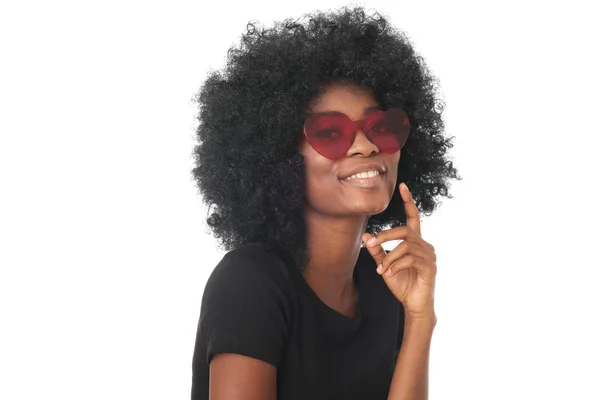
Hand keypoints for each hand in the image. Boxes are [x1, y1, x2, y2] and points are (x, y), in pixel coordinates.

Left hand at [362, 183, 436, 320]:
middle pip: (405, 231)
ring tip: (381, 269)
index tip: (402, 186)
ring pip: (406, 246)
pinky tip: (388, 273)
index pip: (413, 217)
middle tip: (371, 244)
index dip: (408, 201)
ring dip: (389, 257)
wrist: (413, 304)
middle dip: (385, 236)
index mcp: (415, 241)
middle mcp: (424, 245)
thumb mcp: (385, 264)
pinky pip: (411, 259)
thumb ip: (377, 250)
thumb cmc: (401, 283)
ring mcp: (429, 255)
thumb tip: (365, 236)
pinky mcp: (430, 267)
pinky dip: (396, 265)